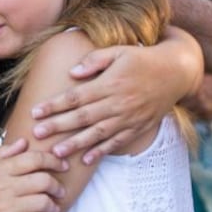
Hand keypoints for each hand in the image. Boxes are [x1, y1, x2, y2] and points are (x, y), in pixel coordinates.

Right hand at [0, 138, 67, 211]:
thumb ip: (4, 153)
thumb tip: (24, 142)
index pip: (34, 159)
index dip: (54, 161)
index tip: (62, 166)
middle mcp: (2, 187)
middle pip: (44, 181)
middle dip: (57, 186)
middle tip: (59, 191)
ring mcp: (4, 208)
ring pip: (43, 203)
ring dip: (53, 207)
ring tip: (52, 209)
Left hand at [29, 42, 194, 163]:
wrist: (176, 72)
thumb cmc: (141, 59)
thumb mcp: (118, 51)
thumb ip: (94, 60)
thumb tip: (72, 72)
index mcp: (109, 83)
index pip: (76, 96)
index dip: (54, 105)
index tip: (35, 112)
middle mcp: (118, 103)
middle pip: (82, 117)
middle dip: (58, 126)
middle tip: (36, 134)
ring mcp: (128, 117)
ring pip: (97, 134)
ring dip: (76, 144)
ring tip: (56, 153)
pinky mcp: (137, 127)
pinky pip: (117, 142)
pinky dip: (101, 152)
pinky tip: (86, 160)